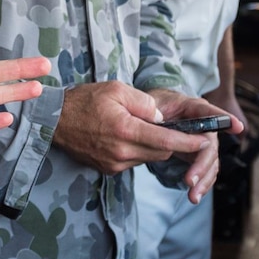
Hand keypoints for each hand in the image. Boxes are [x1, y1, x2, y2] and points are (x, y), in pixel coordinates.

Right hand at [53, 80, 188, 173]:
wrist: (54, 120)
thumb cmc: (85, 100)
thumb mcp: (116, 89)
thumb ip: (144, 102)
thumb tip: (162, 117)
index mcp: (126, 130)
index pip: (167, 140)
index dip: (189, 142)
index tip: (204, 140)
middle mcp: (122, 152)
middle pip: (161, 152)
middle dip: (172, 141)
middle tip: (176, 128)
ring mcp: (114, 163)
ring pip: (148, 157)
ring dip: (153, 145)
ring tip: (144, 128)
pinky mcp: (109, 169)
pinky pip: (134, 161)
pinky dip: (138, 150)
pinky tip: (128, 136)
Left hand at [149, 90, 242, 203]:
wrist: (156, 116)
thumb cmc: (155, 108)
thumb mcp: (150, 106)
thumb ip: (153, 112)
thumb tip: (156, 119)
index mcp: (192, 108)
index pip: (208, 111)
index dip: (224, 118)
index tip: (237, 126)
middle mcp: (204, 126)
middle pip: (209, 145)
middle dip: (202, 165)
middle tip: (190, 180)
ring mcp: (205, 142)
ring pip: (211, 162)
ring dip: (204, 180)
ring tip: (193, 195)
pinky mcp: (200, 156)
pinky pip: (207, 172)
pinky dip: (203, 184)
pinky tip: (194, 195)